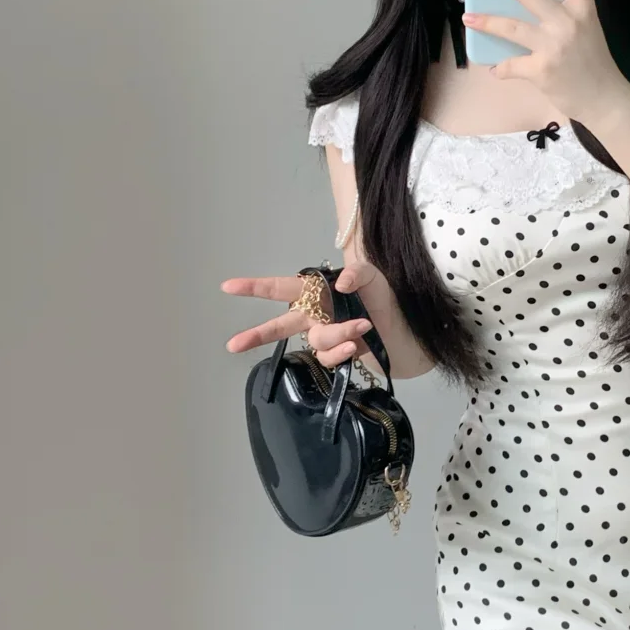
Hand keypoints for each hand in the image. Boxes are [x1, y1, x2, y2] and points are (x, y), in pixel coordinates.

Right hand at [221, 261, 378, 368]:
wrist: (403, 325)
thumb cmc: (382, 295)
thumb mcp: (371, 275)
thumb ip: (356, 274)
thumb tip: (341, 285)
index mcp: (314, 292)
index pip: (280, 288)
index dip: (254, 287)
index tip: (227, 287)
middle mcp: (314, 315)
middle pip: (279, 326)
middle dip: (256, 335)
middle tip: (233, 345)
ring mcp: (324, 335)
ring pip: (317, 340)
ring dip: (338, 333)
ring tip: (361, 326)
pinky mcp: (336, 353)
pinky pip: (330, 356)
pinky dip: (342, 350)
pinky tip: (355, 345)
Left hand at [460, 0, 627, 124]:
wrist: (604, 99)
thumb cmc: (593, 63)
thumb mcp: (587, 29)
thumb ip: (564, 13)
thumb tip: (531, 1)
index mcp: (584, 10)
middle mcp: (569, 24)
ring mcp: (554, 47)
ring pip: (512, 28)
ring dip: (487, 21)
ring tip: (469, 16)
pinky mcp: (542, 70)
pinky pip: (512, 65)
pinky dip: (502, 68)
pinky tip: (495, 68)